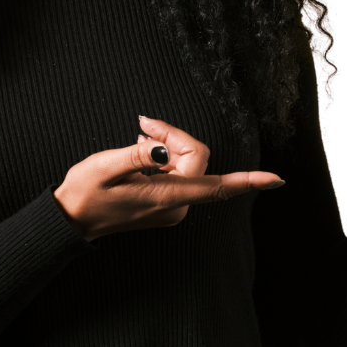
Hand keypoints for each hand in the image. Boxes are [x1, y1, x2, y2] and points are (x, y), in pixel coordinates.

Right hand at [53, 115, 284, 241]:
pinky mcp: (167, 204)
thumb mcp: (105, 167)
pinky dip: (162, 157)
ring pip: (187, 162)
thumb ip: (137, 156)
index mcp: (167, 197)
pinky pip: (177, 171)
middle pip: (196, 158)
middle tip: (142, 126)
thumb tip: (162, 149)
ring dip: (166, 145)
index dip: (248, 180)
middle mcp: (177, 205)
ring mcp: (173, 206)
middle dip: (173, 136)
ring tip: (136, 141)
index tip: (276, 179)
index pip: (216, 186)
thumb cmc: (84, 193)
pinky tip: (141, 154)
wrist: (70, 220)